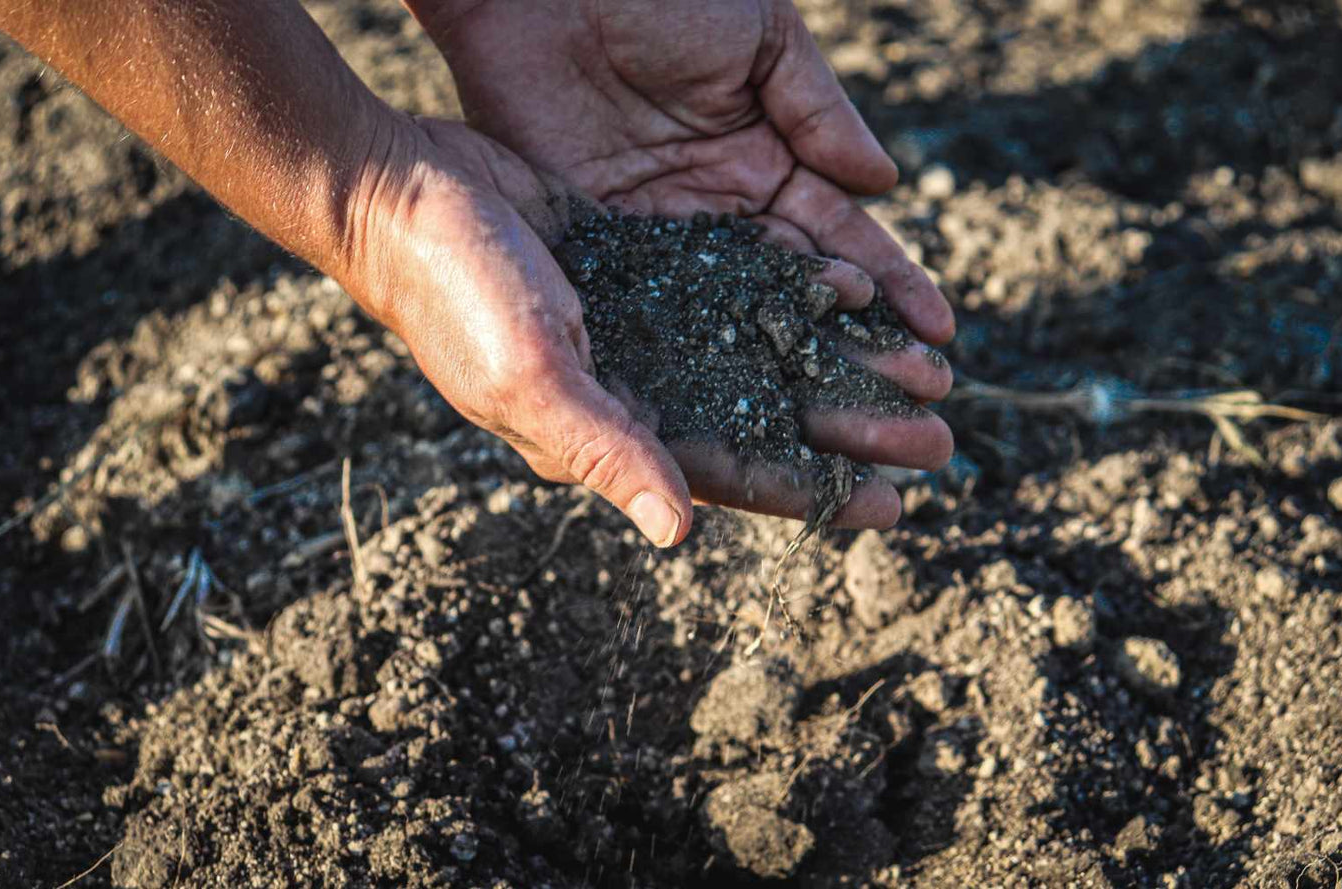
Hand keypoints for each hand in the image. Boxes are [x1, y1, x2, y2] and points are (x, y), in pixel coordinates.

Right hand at [400, 0, 956, 529]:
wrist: (405, 190)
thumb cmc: (457, 293)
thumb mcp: (534, 374)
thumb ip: (607, 449)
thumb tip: (680, 534)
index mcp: (607, 430)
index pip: (727, 476)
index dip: (810, 493)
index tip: (890, 509)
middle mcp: (633, 385)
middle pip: (764, 416)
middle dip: (848, 429)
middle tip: (936, 440)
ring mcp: (643, 323)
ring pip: (763, 353)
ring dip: (837, 363)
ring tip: (922, 369)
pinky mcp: (645, 263)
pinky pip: (738, 283)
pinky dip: (793, 291)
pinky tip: (850, 290)